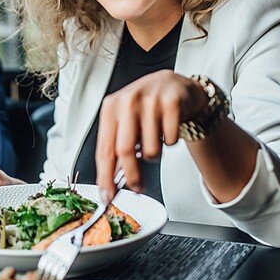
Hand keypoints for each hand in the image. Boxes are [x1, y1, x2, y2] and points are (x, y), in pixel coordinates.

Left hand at [95, 69, 205, 199]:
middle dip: (132, 176)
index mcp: (110, 107)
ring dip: (155, 155)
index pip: (104, 149)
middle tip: (137, 188)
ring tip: (156, 141)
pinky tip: (168, 129)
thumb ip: (116, 148)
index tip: (108, 195)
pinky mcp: (172, 103)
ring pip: (151, 149)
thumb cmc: (146, 107)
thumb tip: (110, 183)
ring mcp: (150, 100)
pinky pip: (171, 140)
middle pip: (124, 150)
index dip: (105, 177)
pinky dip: (170, 142)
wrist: (174, 85)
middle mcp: (128, 101)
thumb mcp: (125, 122)